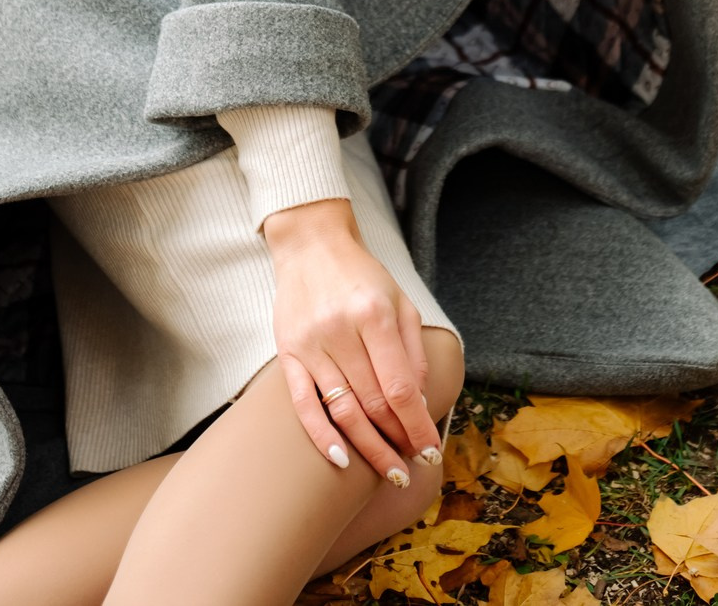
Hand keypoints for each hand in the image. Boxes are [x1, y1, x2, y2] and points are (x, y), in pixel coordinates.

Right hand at [264, 198, 443, 487]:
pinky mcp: (287, 353)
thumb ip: (413, 351)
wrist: (310, 245)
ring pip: (342, 410)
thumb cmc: (362, 275)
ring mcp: (310, 344)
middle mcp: (341, 331)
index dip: (417, 424)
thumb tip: (421, 403)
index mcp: (374, 315)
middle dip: (396, 441)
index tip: (430, 450)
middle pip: (372, 403)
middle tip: (411, 469)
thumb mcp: (400, 301)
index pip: (399, 386)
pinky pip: (303, 404)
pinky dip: (322, 436)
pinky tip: (341, 459)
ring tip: (387, 472)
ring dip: (367, 447)